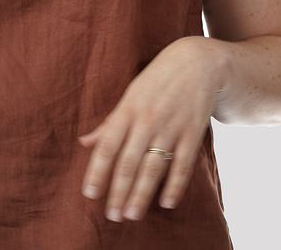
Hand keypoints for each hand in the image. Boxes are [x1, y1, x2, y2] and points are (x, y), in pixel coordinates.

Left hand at [79, 36, 224, 221]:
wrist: (196, 62)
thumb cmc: (156, 80)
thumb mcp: (130, 95)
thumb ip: (109, 122)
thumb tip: (84, 142)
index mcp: (128, 109)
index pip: (108, 145)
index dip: (97, 171)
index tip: (89, 194)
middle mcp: (147, 120)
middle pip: (129, 161)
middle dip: (118, 191)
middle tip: (111, 216)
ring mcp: (171, 127)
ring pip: (153, 166)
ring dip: (142, 193)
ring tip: (131, 215)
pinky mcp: (193, 132)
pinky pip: (183, 164)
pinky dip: (175, 184)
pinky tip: (166, 202)